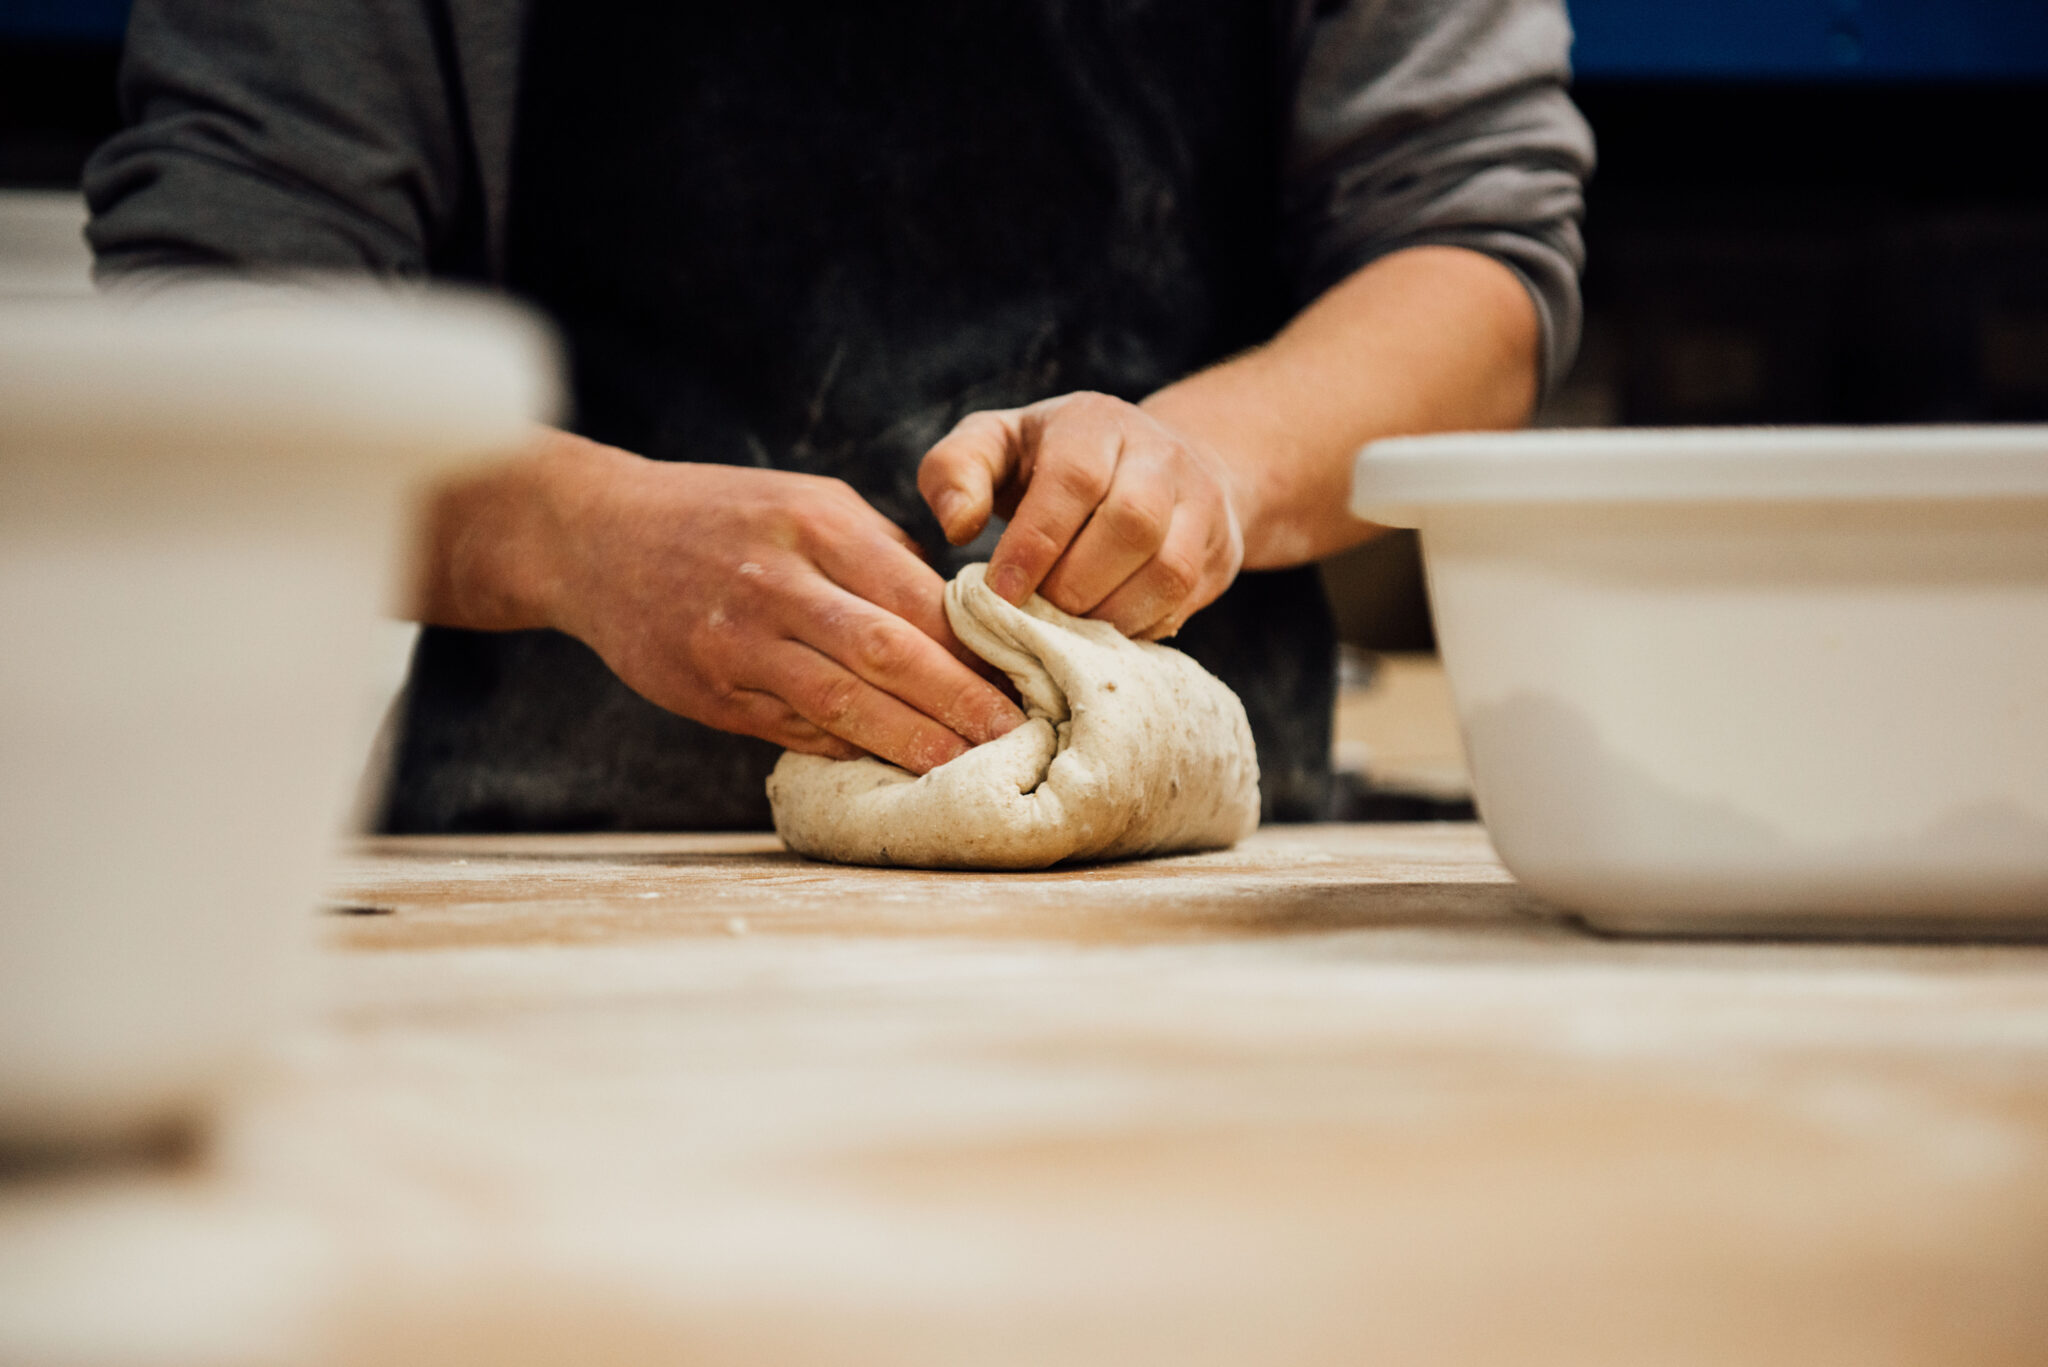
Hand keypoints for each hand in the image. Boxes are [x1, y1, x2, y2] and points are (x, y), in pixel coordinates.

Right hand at [473, 437, 1023, 773]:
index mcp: (817, 526)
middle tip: (1017, 740)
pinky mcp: (711, 691)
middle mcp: (779, 583)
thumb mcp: (808, 505)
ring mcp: (738, 643)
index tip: (1028, 680)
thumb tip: (965, 620)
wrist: (596, 536)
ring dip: (912, 743)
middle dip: (961, 704)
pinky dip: (848, 748)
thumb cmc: (725, 517)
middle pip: (890, 654)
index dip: (976, 648)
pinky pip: (794, 728)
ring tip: (966, 769)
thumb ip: (882, 556)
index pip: (917, 597)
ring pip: (843, 704)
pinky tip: (891, 766)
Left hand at [918, 392, 1244, 638]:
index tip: (1000, 593)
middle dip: (1073, 585)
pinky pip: (1186, 602)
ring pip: (1169, 570)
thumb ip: (955, 472)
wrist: (1155, 465)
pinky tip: (1099, 634)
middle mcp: (1161, 454)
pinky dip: (1137, 629)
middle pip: (1132, 524)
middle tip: (1031, 616)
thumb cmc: (1049, 462)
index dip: (1036, 542)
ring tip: (1065, 631)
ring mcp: (1203, 503)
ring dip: (1108, 615)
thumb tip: (956, 527)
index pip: (1076, 479)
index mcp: (1097, 423)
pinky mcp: (1222, 550)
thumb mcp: (994, 446)